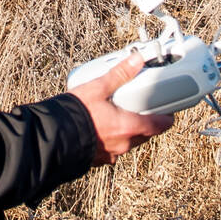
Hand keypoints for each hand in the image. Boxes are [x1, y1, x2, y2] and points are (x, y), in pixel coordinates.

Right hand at [68, 50, 175, 166]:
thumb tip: (137, 60)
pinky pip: (112, 149)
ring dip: (128, 131)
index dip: (166, 118)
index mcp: (129, 127)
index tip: (167, 112)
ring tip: (118, 116)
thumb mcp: (98, 88)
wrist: (53, 138)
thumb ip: (119, 74)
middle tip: (141, 109)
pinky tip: (101, 128)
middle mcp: (124, 144)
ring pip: (128, 142)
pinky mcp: (98, 159)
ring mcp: (111, 154)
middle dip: (146, 123)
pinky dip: (112, 139)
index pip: (159, 125)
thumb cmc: (76, 114)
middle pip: (145, 134)